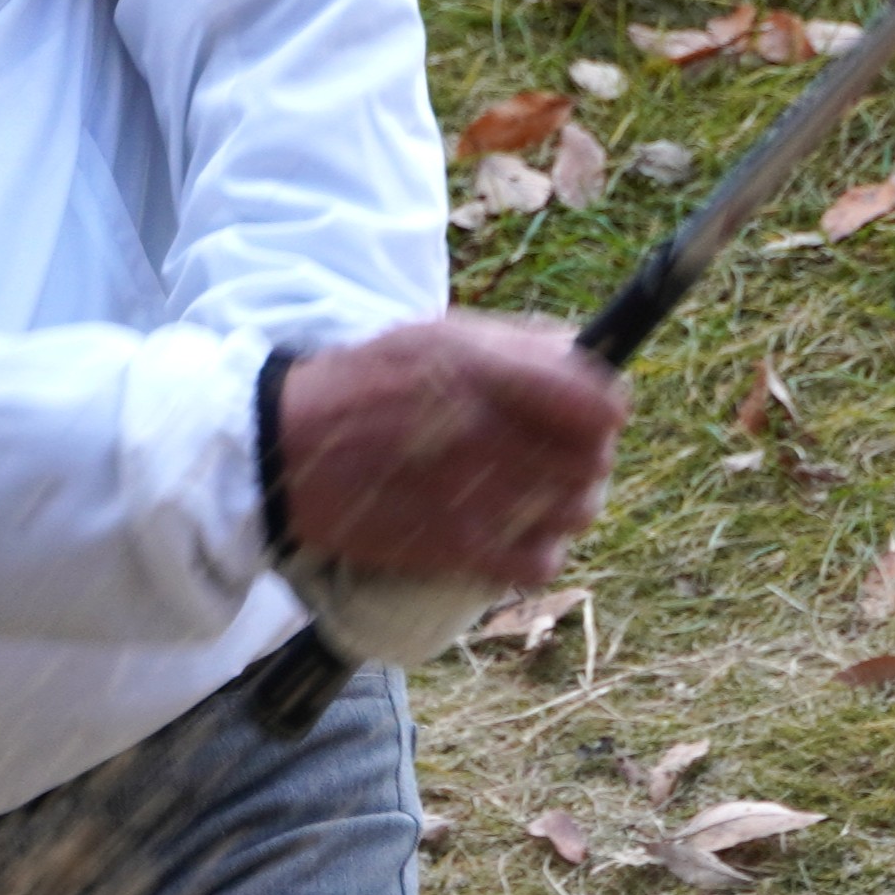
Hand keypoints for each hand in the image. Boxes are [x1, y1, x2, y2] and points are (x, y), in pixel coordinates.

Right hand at [274, 313, 623, 592]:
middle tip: (560, 448)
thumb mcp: (436, 334)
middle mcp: (484, 434)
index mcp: (482, 372)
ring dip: (569, 499)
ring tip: (540, 487)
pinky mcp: (457, 550)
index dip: (606, 407)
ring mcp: (473, 497)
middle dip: (587, 452)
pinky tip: (518, 527)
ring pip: (578, 510)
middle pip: (594, 459)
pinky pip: (542, 560)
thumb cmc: (366, 381)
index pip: (600, 403)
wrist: (288, 449)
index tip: (595, 409)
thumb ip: (516, 344)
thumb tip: (585, 355)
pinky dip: (541, 546)